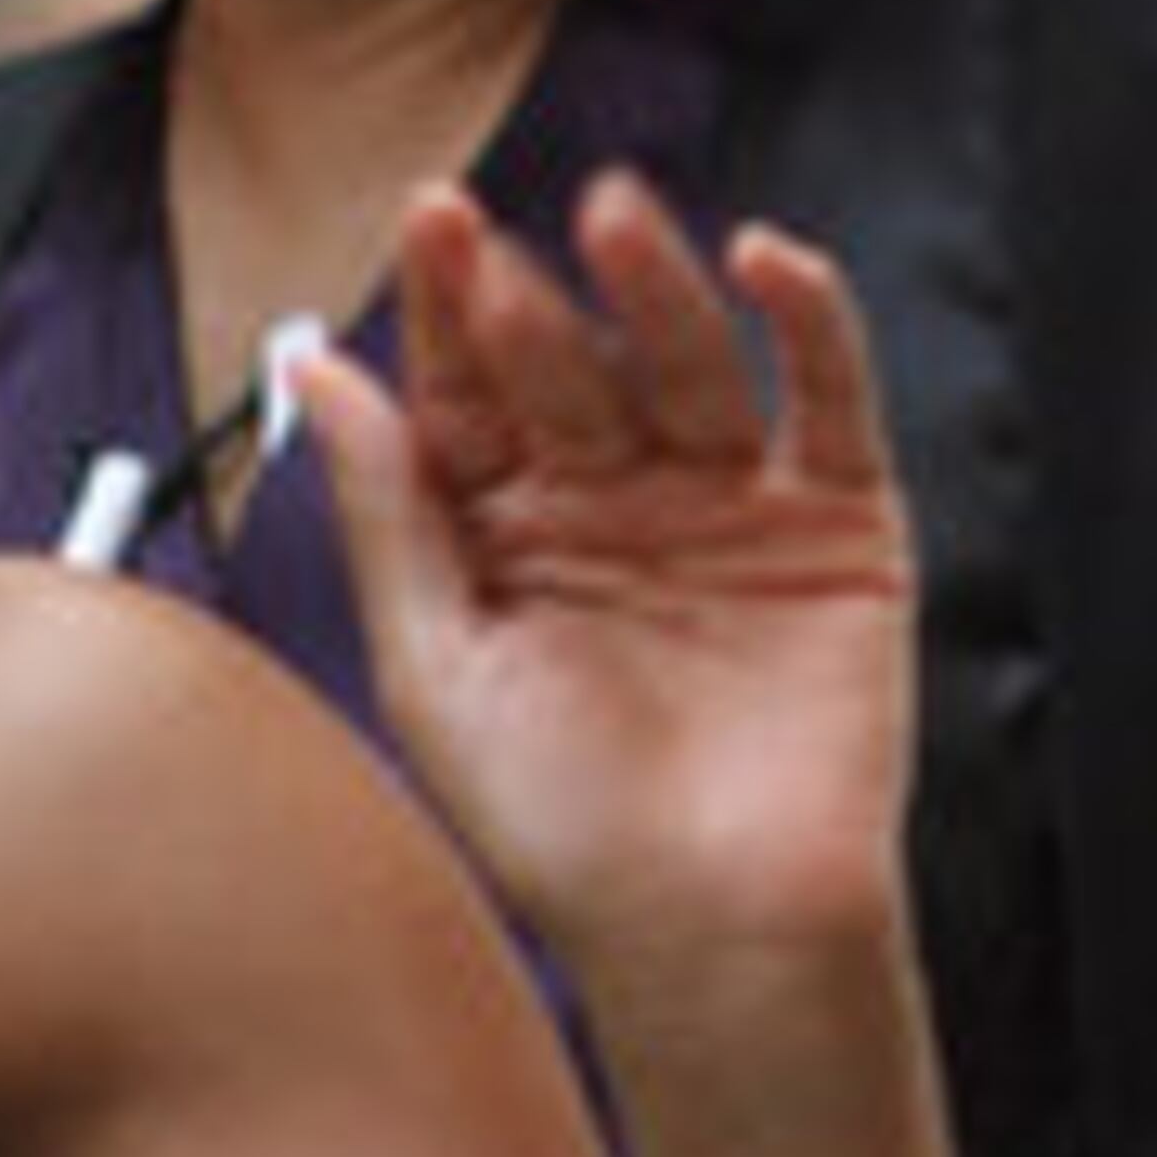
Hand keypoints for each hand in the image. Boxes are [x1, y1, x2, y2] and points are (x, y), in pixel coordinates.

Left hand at [294, 173, 914, 973]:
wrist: (711, 933)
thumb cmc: (562, 832)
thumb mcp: (434, 668)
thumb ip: (387, 512)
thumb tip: (318, 372)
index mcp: (506, 530)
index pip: (470, 389)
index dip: (448, 310)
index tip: (426, 227)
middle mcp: (615, 501)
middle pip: (571, 366)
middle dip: (532, 303)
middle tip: (496, 247)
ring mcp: (727, 505)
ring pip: (689, 362)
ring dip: (655, 287)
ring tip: (614, 222)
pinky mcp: (839, 525)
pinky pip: (828, 402)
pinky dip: (811, 325)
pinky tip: (767, 261)